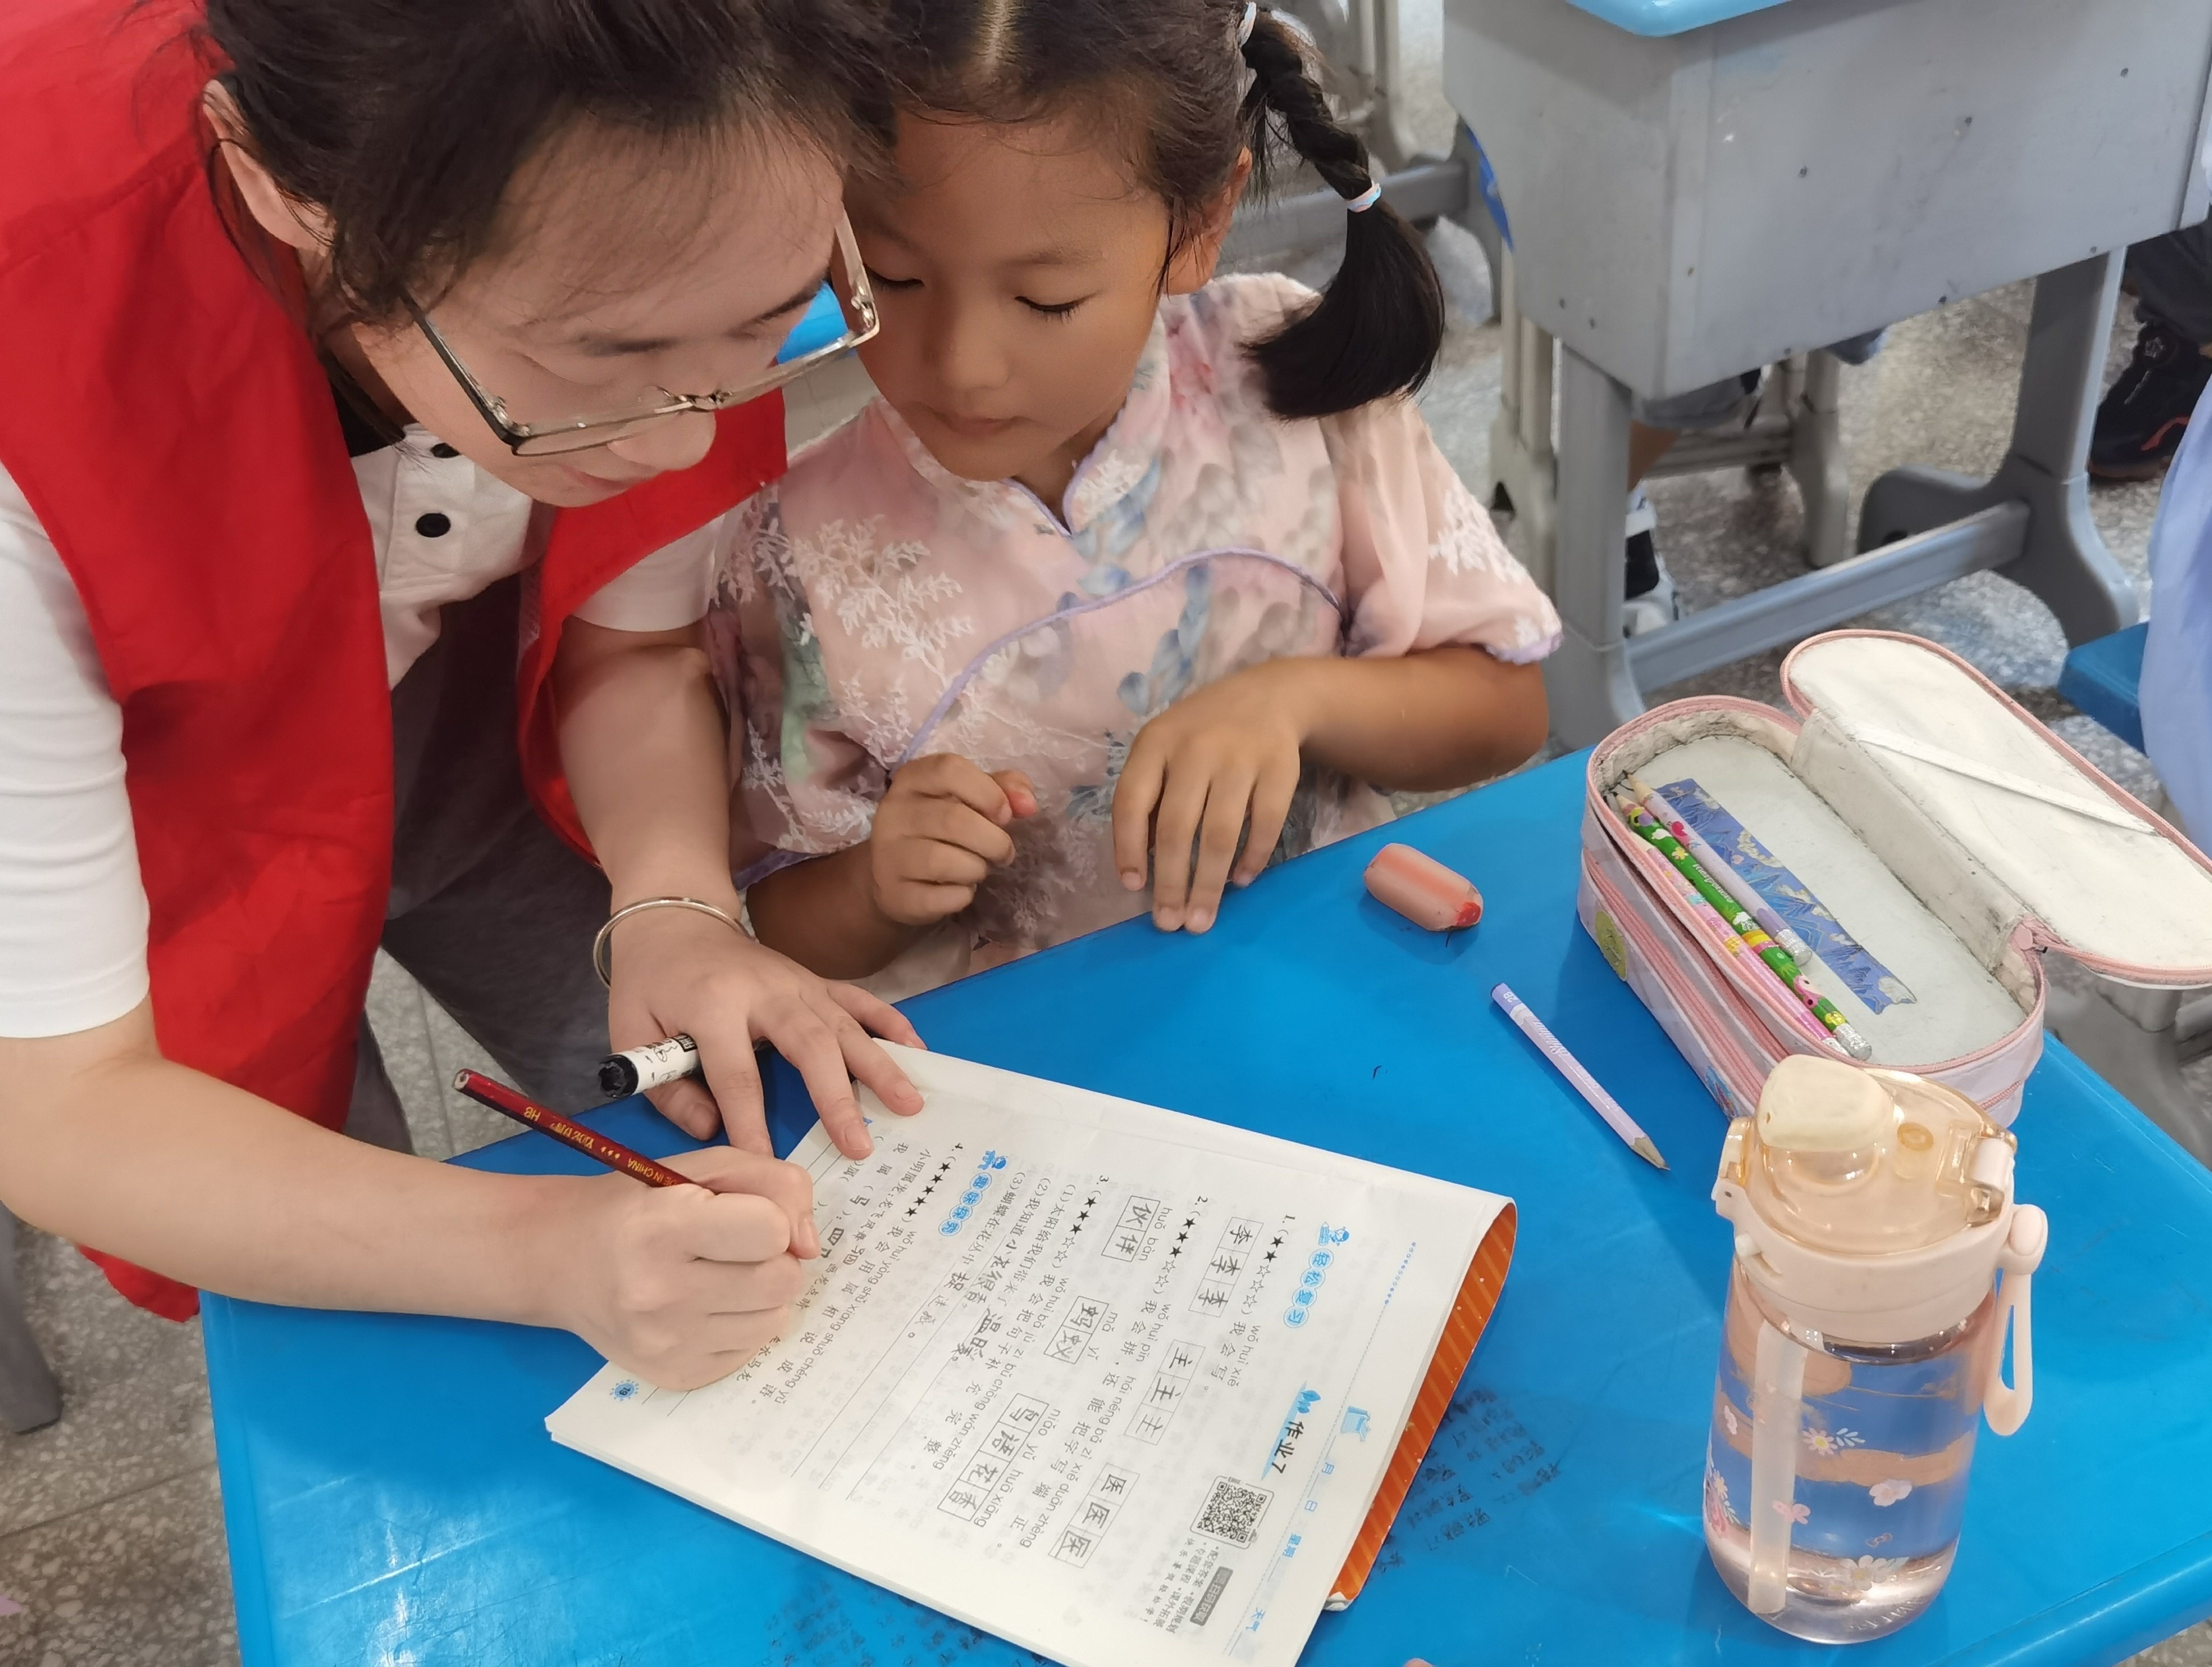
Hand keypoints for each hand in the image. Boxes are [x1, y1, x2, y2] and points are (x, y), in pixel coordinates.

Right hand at [553, 1146, 820, 1388]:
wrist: (560, 1262)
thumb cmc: (639, 1203)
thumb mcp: (703, 1167)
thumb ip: (774, 1183)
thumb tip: (812, 1245)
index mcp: (662, 1227)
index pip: (771, 1230)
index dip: (768, 1217)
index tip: (738, 1215)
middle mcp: (660, 1292)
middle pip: (782, 1280)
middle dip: (772, 1258)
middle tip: (733, 1248)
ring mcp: (666, 1344)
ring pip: (776, 1319)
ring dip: (761, 1294)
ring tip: (719, 1275)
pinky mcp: (675, 1377)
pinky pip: (752, 1350)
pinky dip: (741, 1324)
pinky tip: (705, 1306)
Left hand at [606, 904, 922, 1159]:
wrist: (675, 921)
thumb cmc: (651, 985)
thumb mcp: (631, 1034)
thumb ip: (665, 1087)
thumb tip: (711, 1128)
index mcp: (713, 1004)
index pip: (736, 1073)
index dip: (751, 1122)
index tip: (770, 1165)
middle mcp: (765, 990)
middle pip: (808, 1045)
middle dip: (836, 1097)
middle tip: (860, 1144)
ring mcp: (796, 982)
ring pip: (844, 1025)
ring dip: (880, 1066)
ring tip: (910, 1104)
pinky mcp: (814, 980)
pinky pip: (858, 1000)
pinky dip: (889, 1023)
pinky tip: (917, 1050)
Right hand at [867, 754, 1038, 927]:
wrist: (893, 879)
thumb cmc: (939, 830)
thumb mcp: (968, 799)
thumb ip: (1002, 789)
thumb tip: (1028, 803)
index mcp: (912, 779)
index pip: (949, 769)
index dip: (988, 792)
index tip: (1005, 815)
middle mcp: (893, 812)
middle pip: (954, 820)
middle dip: (993, 841)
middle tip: (1003, 852)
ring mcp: (889, 854)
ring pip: (945, 861)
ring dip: (977, 868)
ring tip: (976, 869)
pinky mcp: (895, 894)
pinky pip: (944, 896)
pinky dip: (963, 895)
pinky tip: (957, 889)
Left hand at [1112, 661, 1311, 933]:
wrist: (1268, 695)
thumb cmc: (1201, 736)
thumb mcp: (1164, 750)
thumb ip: (1149, 797)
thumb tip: (1142, 866)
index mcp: (1155, 743)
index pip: (1131, 801)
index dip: (1128, 848)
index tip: (1132, 886)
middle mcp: (1195, 748)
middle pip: (1177, 827)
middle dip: (1170, 882)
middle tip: (1168, 923)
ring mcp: (1240, 757)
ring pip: (1220, 833)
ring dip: (1208, 883)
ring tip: (1201, 919)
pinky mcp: (1280, 769)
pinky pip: (1265, 824)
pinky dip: (1251, 859)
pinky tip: (1240, 882)